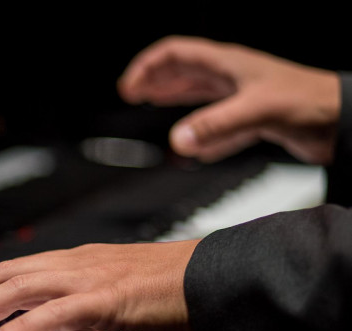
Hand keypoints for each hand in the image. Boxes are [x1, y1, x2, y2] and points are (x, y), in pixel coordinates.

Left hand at [0, 241, 199, 330]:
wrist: (215, 276)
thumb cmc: (175, 286)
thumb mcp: (118, 293)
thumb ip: (86, 305)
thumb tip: (59, 325)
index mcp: (81, 259)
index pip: (20, 265)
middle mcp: (78, 262)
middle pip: (10, 270)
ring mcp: (91, 277)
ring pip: (22, 286)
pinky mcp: (106, 299)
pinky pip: (52, 314)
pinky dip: (19, 329)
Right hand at [117, 36, 339, 163]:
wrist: (344, 122)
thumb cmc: (311, 102)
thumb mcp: (256, 111)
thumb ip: (214, 126)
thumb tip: (177, 140)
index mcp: (228, 65)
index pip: (176, 54)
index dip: (148, 67)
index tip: (129, 88)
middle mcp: (232, 78)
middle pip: (184, 71)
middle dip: (155, 80)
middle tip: (132, 93)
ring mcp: (242, 98)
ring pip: (198, 95)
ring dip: (173, 101)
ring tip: (153, 105)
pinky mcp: (253, 120)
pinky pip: (217, 123)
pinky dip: (201, 134)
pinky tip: (196, 147)